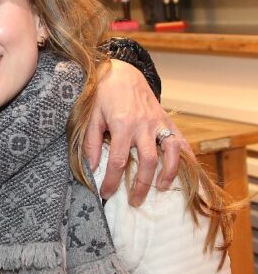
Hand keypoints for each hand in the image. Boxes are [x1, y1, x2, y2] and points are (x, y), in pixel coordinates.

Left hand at [84, 60, 189, 206]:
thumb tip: (91, 168)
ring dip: (168, 173)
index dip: (112, 181)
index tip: (106, 194)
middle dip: (141, 185)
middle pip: (147, 161)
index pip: (118, 161)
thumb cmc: (101, 95)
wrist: (121, 71)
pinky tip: (181, 171)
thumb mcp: (90, 117)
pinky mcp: (166, 120)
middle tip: (135, 202)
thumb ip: (91, 142)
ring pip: (170, 152)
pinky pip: (180, 140)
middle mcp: (143, 125)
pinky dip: (184, 156)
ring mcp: (158, 122)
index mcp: (122, 125)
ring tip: (160, 189)